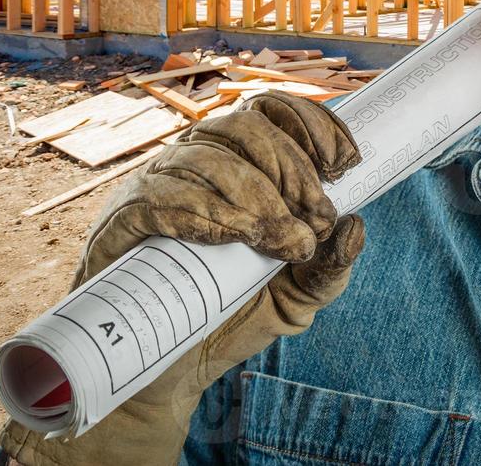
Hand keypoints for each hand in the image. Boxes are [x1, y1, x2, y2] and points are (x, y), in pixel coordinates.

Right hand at [0, 91, 365, 465]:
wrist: (173, 370)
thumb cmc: (235, 316)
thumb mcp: (297, 298)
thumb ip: (329, 267)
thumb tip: (355, 226)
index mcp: (241, 162)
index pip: (273, 110)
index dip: (312, 124)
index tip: (345, 163)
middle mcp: (198, 160)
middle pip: (245, 127)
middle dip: (293, 170)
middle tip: (314, 222)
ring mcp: (158, 185)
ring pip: (207, 157)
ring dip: (256, 195)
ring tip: (281, 241)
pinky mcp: (124, 219)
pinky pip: (161, 195)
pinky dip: (204, 210)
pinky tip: (233, 235)